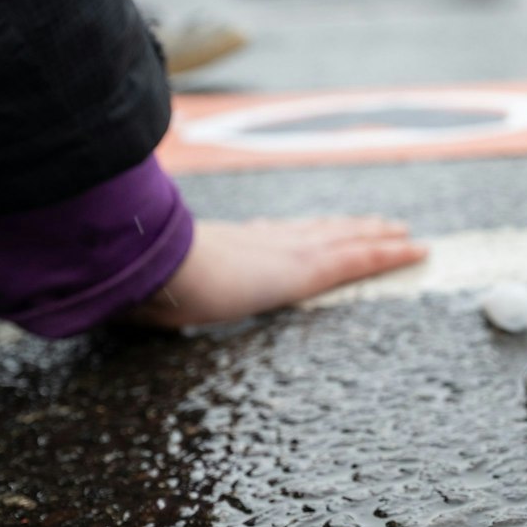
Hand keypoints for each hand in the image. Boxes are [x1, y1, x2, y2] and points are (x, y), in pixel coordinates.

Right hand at [126, 217, 424, 328]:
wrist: (146, 267)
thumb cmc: (133, 281)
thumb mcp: (138, 287)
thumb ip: (137, 291)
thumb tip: (111, 301)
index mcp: (223, 247)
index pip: (269, 237)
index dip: (296, 233)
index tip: (312, 230)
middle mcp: (260, 242)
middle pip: (315, 232)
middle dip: (345, 229)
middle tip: (376, 226)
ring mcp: (284, 253)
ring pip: (344, 240)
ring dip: (375, 237)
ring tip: (404, 235)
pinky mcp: (304, 270)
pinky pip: (357, 260)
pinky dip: (388, 255)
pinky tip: (414, 250)